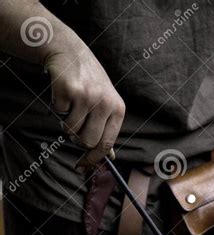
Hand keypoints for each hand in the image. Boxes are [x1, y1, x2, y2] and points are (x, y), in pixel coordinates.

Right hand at [45, 42, 124, 167]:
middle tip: (75, 126)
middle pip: (87, 142)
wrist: (70, 51)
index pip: (106, 145)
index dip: (93, 159)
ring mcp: (87, 96)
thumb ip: (107, 130)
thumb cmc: (89, 82)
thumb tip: (110, 157)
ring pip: (71, 130)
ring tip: (70, 107)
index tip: (82, 166)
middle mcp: (104, 103)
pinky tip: (63, 94)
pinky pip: (59, 114)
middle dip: (77, 139)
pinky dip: (58, 107)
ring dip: (66, 123)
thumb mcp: (105, 104)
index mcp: (117, 110)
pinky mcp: (68, 89)